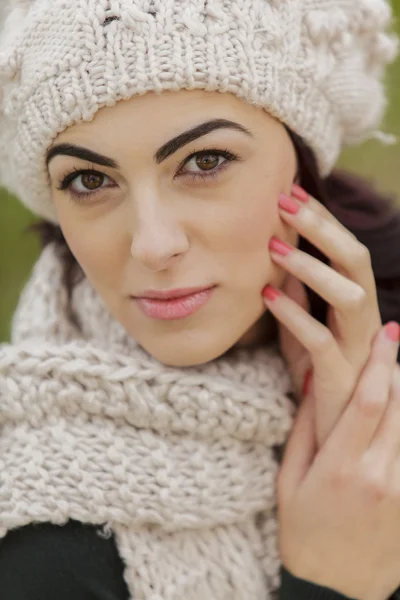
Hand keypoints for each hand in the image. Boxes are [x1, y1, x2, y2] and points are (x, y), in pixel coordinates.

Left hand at [263, 184, 382, 446]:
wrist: (331, 434)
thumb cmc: (316, 379)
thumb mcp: (303, 332)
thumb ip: (298, 299)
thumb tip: (281, 259)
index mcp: (357, 307)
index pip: (346, 252)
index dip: (322, 221)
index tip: (289, 192)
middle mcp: (365, 321)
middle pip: (355, 261)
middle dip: (322, 227)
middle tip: (284, 200)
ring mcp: (357, 349)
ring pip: (349, 296)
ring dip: (313, 267)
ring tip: (274, 246)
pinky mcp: (339, 378)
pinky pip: (321, 340)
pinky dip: (294, 316)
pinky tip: (267, 298)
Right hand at [277, 324, 399, 599]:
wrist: (335, 587)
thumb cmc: (303, 532)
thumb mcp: (288, 482)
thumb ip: (304, 430)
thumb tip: (317, 383)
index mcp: (340, 468)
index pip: (367, 402)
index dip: (379, 363)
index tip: (386, 334)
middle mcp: (378, 476)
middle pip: (398, 407)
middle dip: (397, 369)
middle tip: (392, 341)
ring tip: (395, 372)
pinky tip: (397, 414)